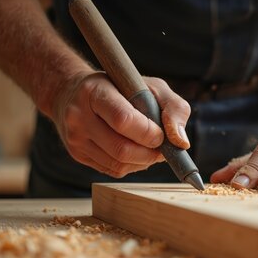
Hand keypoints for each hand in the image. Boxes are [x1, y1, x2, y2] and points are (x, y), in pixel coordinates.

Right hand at [49, 71, 190, 177]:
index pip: (123, 119)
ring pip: (119, 164)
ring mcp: (76, 138)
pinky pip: (113, 170)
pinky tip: (136, 152)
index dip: (148, 132)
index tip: (160, 133)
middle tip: (161, 146)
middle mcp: (79, 116)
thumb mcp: (152, 86)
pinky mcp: (78, 154)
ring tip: (150, 148)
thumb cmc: (122, 88)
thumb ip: (174, 108)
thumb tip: (181, 142)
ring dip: (144, 161)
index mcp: (95, 92)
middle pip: (122, 149)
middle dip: (150, 153)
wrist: (76, 93)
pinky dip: (132, 165)